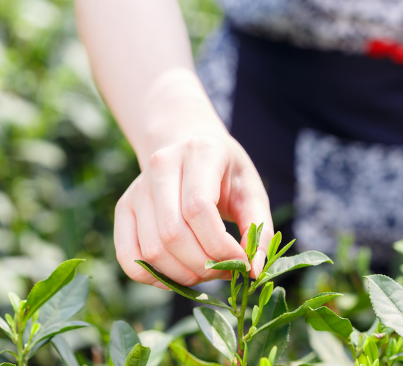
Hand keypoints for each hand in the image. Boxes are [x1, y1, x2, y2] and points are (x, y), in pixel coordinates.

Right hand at [114, 131, 272, 287]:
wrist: (190, 146)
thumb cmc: (227, 173)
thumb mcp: (252, 192)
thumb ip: (258, 229)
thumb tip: (255, 271)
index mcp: (199, 153)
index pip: (198, 209)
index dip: (220, 246)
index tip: (241, 262)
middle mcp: (161, 165)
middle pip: (173, 234)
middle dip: (203, 266)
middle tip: (225, 271)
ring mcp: (137, 187)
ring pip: (151, 249)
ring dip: (182, 275)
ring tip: (207, 272)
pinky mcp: (123, 207)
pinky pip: (128, 256)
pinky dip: (153, 277)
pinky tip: (179, 275)